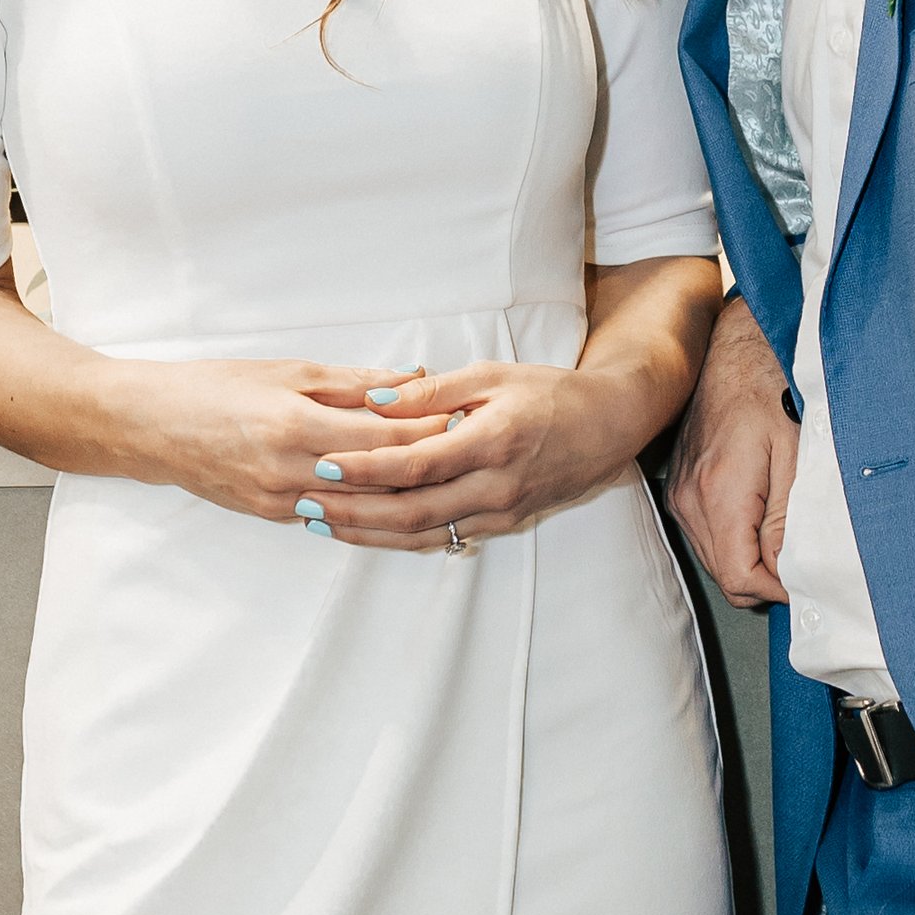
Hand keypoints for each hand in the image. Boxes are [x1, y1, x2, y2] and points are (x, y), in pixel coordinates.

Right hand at [125, 357, 455, 528]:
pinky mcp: (271, 515)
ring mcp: (279, 500)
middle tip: (466, 451)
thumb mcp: (289, 371)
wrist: (151, 426)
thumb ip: (354, 382)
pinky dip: (365, 507)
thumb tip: (412, 380)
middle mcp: (290, 470)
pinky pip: (332, 516)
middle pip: (379, 480)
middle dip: (425, 467)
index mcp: (297, 426)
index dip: (428, 431)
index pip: (383, 438)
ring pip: (360, 508)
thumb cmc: (217, 386)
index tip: (463, 419)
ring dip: (402, 494)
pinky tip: (395, 497)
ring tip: (442, 475)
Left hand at [291, 357, 645, 549]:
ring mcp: (500, 511)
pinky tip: (366, 532)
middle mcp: (495, 485)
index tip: (322, 465)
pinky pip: (442, 538)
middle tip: (304, 504)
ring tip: (321, 524)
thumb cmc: (550, 392)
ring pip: (422, 533)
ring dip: (368, 532)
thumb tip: (373, 399)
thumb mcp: (492, 375)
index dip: (365, 469)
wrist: (609, 425)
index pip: (415, 464)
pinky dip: (399, 539)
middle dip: (352, 511)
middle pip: (410, 510)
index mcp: (491, 441)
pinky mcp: (503, 524)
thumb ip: (431, 391)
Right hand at [666, 294, 796, 606]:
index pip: (740, 578)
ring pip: (716, 560)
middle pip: (726, 576)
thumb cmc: (771, 390)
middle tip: (804, 564)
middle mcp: (690, 500)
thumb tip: (786, 571)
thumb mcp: (795, 455)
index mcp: (720, 494)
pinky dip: (735, 542)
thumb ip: (788, 519)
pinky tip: (762, 521)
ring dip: (750, 562)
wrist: (735, 351)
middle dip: (766, 580)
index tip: (805, 582)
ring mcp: (680, 496)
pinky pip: (707, 537)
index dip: (777, 590)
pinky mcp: (680, 489)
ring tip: (786, 540)